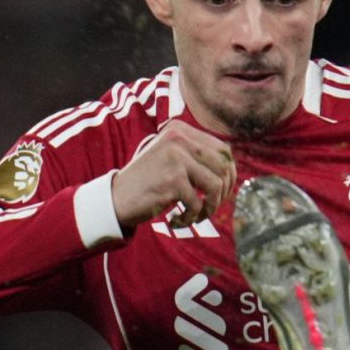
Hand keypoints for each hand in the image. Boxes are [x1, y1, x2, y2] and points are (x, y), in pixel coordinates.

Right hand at [112, 120, 236, 228]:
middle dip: (223, 193)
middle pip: (223, 167)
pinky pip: (197, 203)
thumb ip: (196, 155)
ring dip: (210, 207)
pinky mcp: (172, 179)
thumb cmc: (148, 181)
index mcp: (180, 129)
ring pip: (215, 185)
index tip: (222, 191)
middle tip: (209, 207)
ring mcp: (175, 158)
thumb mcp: (171, 157)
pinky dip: (191, 217)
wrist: (117, 197)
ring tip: (197, 215)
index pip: (223, 149)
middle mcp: (179, 138)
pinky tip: (177, 220)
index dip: (229, 173)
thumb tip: (232, 169)